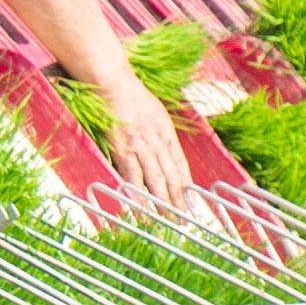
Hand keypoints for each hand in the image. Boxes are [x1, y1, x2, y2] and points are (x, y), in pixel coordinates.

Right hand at [86, 82, 199, 215]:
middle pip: (171, 177)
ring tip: (165, 220)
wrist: (114, 84)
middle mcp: (158, 142)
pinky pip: (132, 177)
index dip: (186, 186)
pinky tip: (141, 206)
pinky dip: (137, 194)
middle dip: (177, 201)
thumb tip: (163, 149)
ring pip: (155, 180)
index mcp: (167, 133)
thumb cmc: (131, 95)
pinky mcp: (123, 149)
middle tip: (182, 220)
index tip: (191, 202)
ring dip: (161, 202)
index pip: (181, 166)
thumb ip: (160, 132)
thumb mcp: (155, 111)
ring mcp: (141, 147)